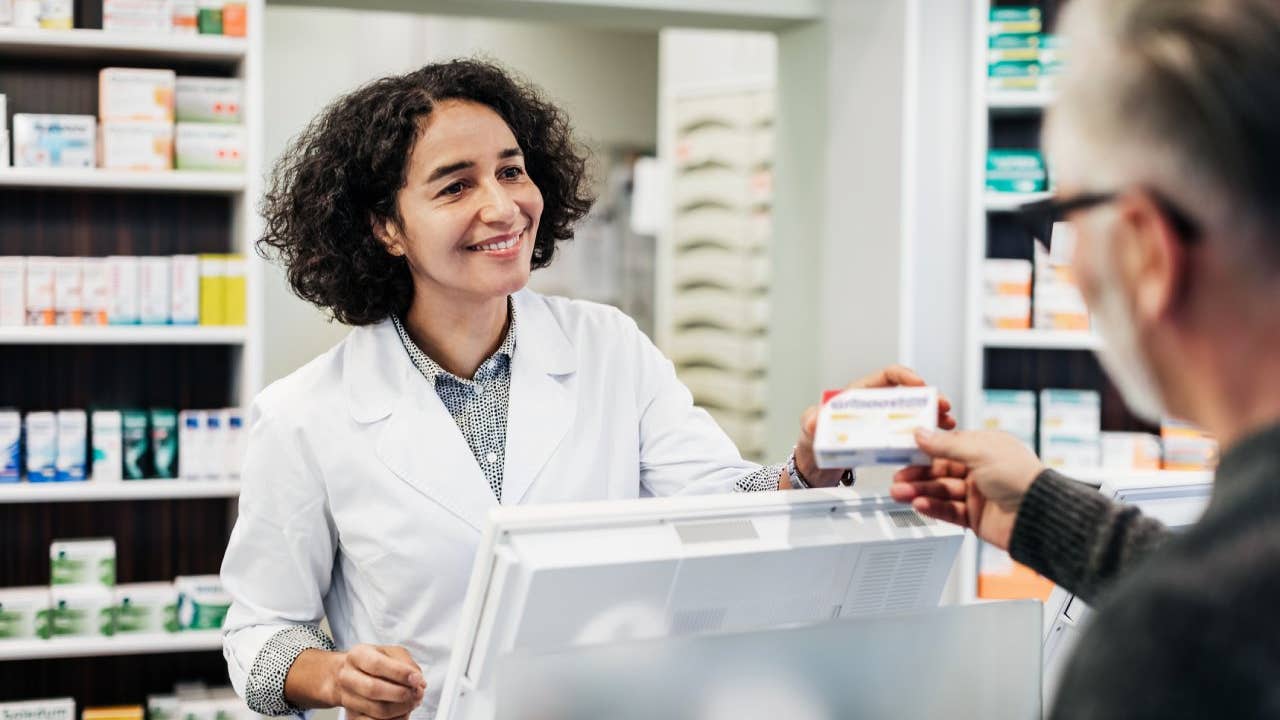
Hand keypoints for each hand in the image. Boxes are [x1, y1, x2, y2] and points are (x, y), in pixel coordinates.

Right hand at [329, 644, 425, 719]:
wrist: (351, 676)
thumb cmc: (376, 662)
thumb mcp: (392, 653)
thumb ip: (407, 664)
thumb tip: (418, 682)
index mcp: (358, 655)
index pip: (376, 664)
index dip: (400, 673)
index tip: (417, 679)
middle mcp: (348, 677)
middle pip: (373, 690)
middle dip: (401, 694)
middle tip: (418, 693)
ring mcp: (348, 699)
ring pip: (377, 711)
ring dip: (402, 709)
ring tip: (413, 702)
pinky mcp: (352, 717)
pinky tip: (403, 712)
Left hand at [791, 365, 956, 486]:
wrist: (815, 469)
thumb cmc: (812, 442)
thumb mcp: (809, 431)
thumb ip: (811, 422)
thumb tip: (814, 419)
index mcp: (858, 396)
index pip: (886, 376)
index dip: (904, 376)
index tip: (918, 384)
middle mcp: (874, 407)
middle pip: (907, 394)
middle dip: (928, 397)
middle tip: (943, 407)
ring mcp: (882, 423)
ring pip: (913, 413)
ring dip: (932, 415)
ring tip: (947, 423)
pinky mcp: (886, 440)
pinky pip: (909, 434)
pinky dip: (924, 435)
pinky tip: (936, 441)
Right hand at [889, 429, 1043, 549]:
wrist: (1038, 516)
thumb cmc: (1021, 478)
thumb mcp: (980, 451)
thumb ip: (946, 444)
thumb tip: (922, 433)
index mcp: (985, 448)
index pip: (947, 446)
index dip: (925, 450)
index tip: (905, 451)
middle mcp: (981, 470)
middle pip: (940, 471)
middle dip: (917, 474)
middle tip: (898, 477)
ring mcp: (978, 494)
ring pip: (941, 491)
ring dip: (919, 491)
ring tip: (900, 493)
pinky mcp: (975, 517)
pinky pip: (948, 510)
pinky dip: (932, 507)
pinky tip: (919, 503)